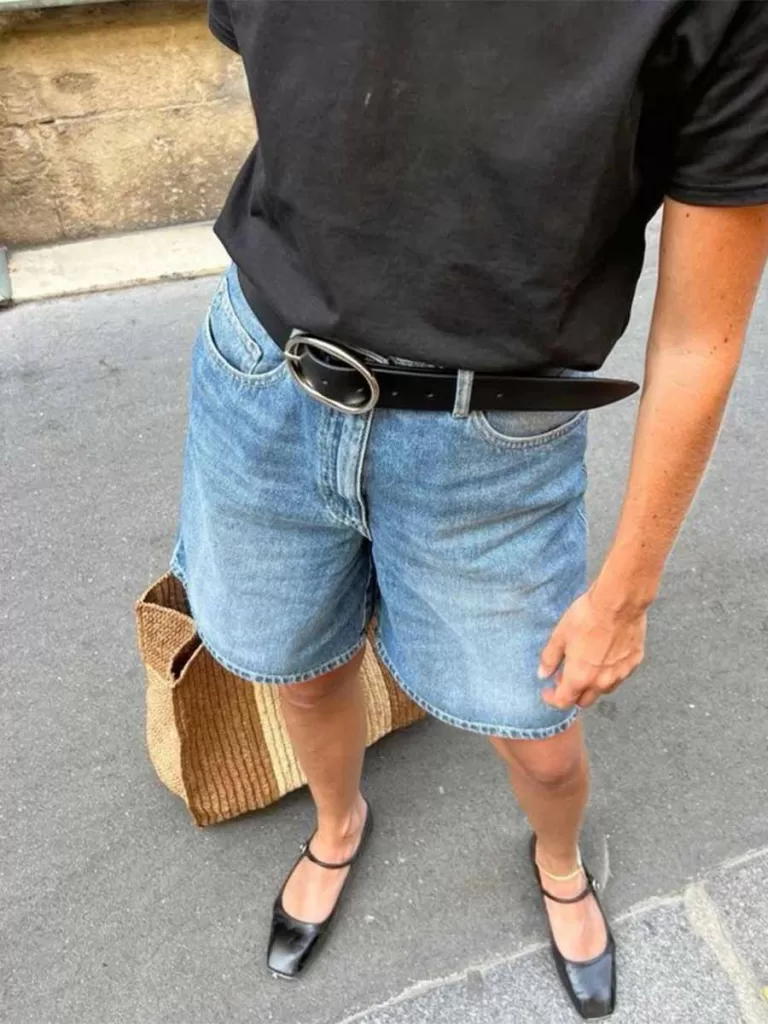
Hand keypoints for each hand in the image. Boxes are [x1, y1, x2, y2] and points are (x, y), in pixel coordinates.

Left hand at [538, 587, 646, 709]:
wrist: (619, 604)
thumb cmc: (586, 618)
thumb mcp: (560, 636)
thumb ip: (550, 659)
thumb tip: (542, 674)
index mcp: (579, 677)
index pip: (563, 702)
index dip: (552, 699)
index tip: (547, 690)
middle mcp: (601, 682)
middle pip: (584, 701)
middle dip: (572, 693)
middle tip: (565, 675)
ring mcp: (620, 674)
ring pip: (603, 690)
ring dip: (592, 685)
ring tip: (586, 665)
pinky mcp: (634, 664)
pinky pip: (619, 676)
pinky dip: (609, 673)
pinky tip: (605, 656)